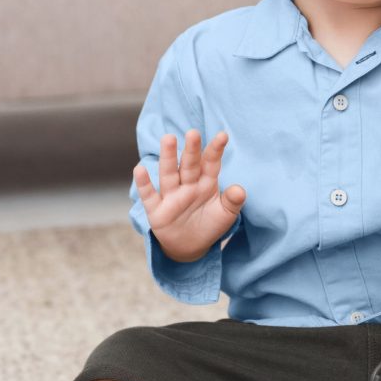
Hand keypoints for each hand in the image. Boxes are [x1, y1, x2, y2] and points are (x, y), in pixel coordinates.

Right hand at [133, 129, 245, 261]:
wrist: (190, 247)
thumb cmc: (209, 224)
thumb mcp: (225, 215)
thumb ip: (233, 202)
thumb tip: (240, 190)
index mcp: (206, 183)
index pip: (211, 164)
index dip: (216, 150)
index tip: (223, 135)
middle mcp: (188, 185)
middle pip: (189, 165)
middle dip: (191, 150)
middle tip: (193, 133)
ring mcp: (171, 196)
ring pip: (169, 174)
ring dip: (168, 158)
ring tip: (168, 139)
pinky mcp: (156, 210)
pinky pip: (149, 195)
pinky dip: (144, 184)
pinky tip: (140, 169)